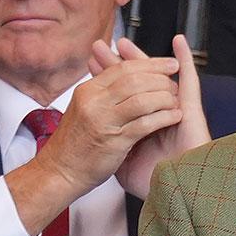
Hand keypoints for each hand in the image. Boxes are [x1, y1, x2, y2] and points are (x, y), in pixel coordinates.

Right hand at [8, 41, 180, 233]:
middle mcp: (94, 102)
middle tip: (175, 81)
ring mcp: (104, 121)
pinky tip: (174, 117)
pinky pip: (145, 124)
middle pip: (134, 79)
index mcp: (88, 91)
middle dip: (161, 78)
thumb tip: (124, 77)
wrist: (59, 172)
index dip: (150, 64)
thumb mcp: (83, 109)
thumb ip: (103, 93)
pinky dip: (163, 118)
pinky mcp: (114, 141)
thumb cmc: (73, 144)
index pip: (123, 68)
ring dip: (164, 97)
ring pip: (141, 99)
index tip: (168, 63)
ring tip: (175, 100)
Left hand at [104, 34, 211, 198]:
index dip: (104, 79)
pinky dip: (185, 60)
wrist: (176, 191)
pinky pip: (189, 80)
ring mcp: (172, 109)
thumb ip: (112, 149)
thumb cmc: (154, 183)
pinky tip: (178, 41)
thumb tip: (94, 142)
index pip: (119, 95)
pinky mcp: (190, 109)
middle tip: (98, 47)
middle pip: (133, 81)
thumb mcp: (122, 165)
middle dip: (115, 64)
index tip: (89, 66)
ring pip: (155, 76)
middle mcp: (154, 114)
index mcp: (138, 124)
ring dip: (140, 57)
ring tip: (123, 42)